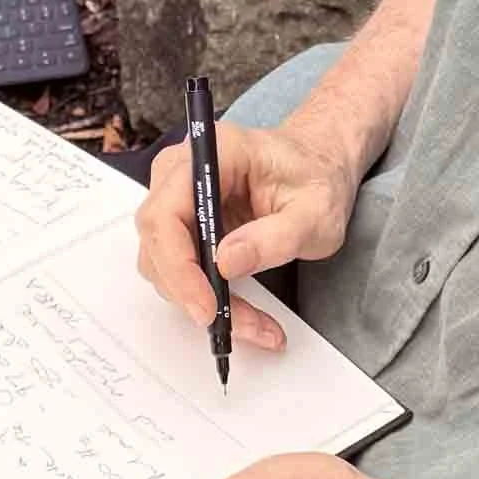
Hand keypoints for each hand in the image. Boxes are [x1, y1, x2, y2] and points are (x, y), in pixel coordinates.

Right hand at [134, 117, 362, 353]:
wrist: (320, 167)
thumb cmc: (318, 178)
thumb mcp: (316, 213)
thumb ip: (275, 237)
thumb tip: (226, 262)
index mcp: (214, 152)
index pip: (167, 211)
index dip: (178, 264)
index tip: (206, 305)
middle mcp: (183, 171)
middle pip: (158, 240)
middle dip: (190, 291)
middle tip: (232, 325)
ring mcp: (179, 198)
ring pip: (163, 262)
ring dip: (201, 301)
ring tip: (254, 324)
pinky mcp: (185, 224)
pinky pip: (180, 267)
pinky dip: (207, 297)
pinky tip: (243, 314)